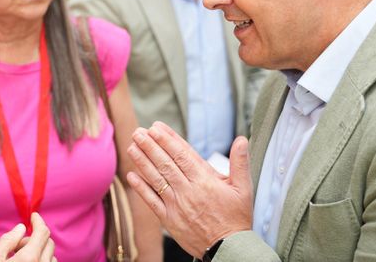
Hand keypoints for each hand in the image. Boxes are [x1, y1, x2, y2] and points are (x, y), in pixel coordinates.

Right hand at [0, 212, 56, 261]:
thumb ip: (7, 242)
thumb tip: (21, 227)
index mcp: (29, 259)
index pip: (42, 232)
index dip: (38, 221)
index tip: (33, 216)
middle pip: (48, 242)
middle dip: (34, 239)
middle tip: (16, 247)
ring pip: (51, 256)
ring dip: (40, 251)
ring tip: (21, 258)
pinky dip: (43, 260)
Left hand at [126, 122, 252, 256]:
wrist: (228, 248)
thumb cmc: (236, 217)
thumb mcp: (244, 188)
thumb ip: (240, 162)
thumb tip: (241, 140)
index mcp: (205, 181)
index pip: (182, 155)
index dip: (168, 140)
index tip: (156, 127)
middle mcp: (188, 191)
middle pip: (166, 164)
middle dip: (150, 146)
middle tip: (138, 132)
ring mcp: (177, 205)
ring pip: (156, 179)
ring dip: (142, 162)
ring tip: (132, 146)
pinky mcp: (169, 220)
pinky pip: (152, 201)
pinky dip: (141, 188)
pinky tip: (131, 176)